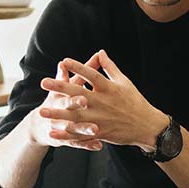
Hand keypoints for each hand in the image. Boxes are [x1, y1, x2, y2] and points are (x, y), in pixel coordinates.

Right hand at [26, 62, 103, 151]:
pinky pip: (77, 143)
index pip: (67, 92)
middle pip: (68, 108)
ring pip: (73, 128)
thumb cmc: (55, 102)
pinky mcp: (65, 140)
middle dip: (76, 106)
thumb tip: (64, 62)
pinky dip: (87, 144)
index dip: (74, 91)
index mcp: (60, 98)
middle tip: (86, 103)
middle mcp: (60, 112)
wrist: (39, 125)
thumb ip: (65, 77)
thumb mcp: (57, 90)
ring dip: (84, 129)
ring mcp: (62, 127)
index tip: (82, 90)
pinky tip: (98, 146)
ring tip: (96, 130)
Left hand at [37, 51, 168, 150]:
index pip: (91, 75)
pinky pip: (80, 135)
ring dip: (58, 114)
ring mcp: (101, 119)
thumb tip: (100, 52)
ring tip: (42, 112)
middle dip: (60, 88)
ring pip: (75, 117)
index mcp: (109, 88)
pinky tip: (53, 133)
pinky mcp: (100, 133)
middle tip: (43, 83)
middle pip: (78, 94)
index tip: (64, 61)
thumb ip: (110, 67)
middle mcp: (103, 103)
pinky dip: (67, 135)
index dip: (78, 67)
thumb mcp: (124, 82)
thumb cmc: (135, 101)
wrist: (147, 126)